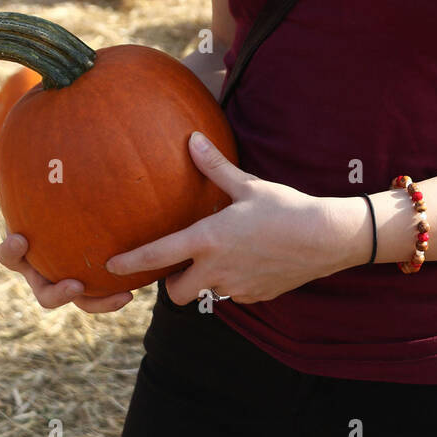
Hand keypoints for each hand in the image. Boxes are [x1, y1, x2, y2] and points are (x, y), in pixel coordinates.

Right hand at [0, 142, 133, 313]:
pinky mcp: (92, 284)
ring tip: (120, 294)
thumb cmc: (45, 198)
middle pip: (44, 292)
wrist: (72, 216)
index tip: (22, 238)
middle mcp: (44, 271)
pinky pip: (101, 297)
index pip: (10, 256)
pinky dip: (112, 298)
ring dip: (96, 302)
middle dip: (56, 292)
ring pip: (79, 301)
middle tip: (73, 284)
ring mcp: (68, 282)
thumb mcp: (30, 182)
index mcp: (25, 250)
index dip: (12, 252)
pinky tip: (132, 292)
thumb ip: (11, 168)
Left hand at [105, 132, 348, 304]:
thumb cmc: (285, 207)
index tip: (111, 267)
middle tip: (182, 265)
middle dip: (174, 284)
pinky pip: (236, 293)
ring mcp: (236, 286)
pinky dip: (236, 282)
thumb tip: (192, 140)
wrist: (326, 238)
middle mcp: (216, 269)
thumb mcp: (248, 185)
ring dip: (208, 281)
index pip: (158, 255)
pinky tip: (253, 262)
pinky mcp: (256, 296)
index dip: (130, 263)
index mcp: (208, 240)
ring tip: (225, 257)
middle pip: (177, 293)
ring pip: (209, 292)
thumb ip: (215, 167)